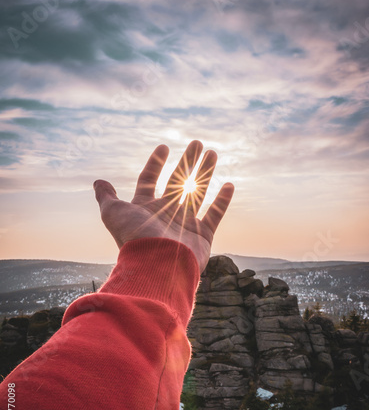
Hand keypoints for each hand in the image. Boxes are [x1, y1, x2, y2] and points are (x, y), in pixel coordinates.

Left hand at [93, 140, 233, 272]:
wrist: (157, 265)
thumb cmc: (134, 238)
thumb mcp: (113, 213)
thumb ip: (106, 197)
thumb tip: (98, 182)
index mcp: (145, 208)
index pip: (149, 180)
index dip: (155, 164)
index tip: (164, 147)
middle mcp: (165, 214)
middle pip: (177, 182)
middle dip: (187, 162)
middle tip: (197, 143)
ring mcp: (185, 224)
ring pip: (197, 192)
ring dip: (205, 173)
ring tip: (212, 153)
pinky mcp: (202, 235)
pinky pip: (215, 214)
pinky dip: (222, 201)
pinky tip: (229, 184)